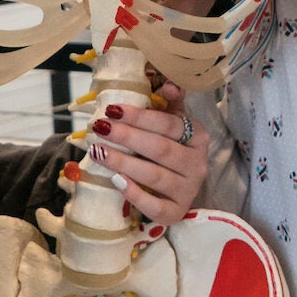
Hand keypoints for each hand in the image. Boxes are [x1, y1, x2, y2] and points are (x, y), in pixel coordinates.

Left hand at [86, 82, 209, 223]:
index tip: (112, 109)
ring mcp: (188, 190)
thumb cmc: (172, 149)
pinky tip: (116, 181)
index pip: (169, 124)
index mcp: (198, 137)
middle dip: (127, 137)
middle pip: (160, 149)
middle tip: (100, 128)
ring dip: (123, 163)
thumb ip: (170, 103)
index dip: (140, 116)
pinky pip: (156, 206)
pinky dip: (135, 194)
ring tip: (99, 151)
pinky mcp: (176, 212)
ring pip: (155, 176)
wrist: (180, 188)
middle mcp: (197, 164)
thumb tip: (169, 84)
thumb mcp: (174, 123)